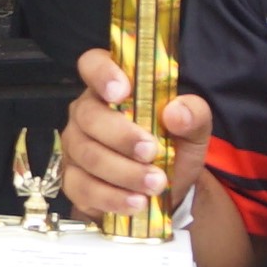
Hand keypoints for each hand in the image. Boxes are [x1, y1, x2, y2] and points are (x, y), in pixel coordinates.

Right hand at [57, 49, 198, 220]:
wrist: (163, 193)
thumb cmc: (171, 150)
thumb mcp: (193, 132)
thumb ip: (194, 115)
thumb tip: (177, 112)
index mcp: (112, 87)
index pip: (92, 64)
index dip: (102, 73)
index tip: (122, 90)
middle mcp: (86, 113)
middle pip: (88, 116)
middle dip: (121, 136)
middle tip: (152, 152)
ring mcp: (75, 147)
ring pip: (88, 155)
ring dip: (124, 172)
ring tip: (155, 184)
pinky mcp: (73, 181)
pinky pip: (83, 187)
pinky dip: (112, 197)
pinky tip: (136, 202)